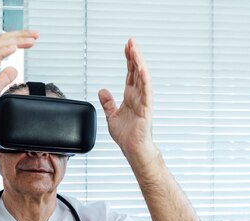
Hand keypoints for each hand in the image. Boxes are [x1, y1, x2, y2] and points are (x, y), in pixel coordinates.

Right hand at [0, 30, 39, 121]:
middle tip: (35, 35)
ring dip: (15, 41)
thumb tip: (13, 69)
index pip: (5, 44)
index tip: (33, 38)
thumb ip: (5, 77)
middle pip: (3, 40)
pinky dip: (2, 51)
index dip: (20, 39)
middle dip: (21, 36)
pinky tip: (13, 48)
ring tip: (28, 40)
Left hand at [98, 38, 157, 161]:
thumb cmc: (126, 135)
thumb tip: (102, 91)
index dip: (128, 60)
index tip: (127, 47)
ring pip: (142, 78)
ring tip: (136, 50)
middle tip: (131, 42)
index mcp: (130, 97)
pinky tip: (142, 69)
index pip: (130, 74)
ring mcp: (143, 101)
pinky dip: (144, 80)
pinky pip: (146, 92)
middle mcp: (138, 96)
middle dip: (134, 56)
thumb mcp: (111, 115)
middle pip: (137, 71)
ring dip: (139, 63)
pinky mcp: (146, 109)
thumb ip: (108, 102)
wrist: (132, 148)